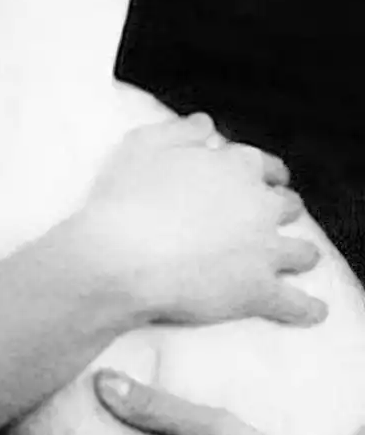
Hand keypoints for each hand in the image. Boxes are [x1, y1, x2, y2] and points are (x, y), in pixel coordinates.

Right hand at [74, 113, 324, 330]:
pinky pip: (298, 305)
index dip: (263, 174)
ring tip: (294, 260)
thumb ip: (180, 131)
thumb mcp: (142, 146)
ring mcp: (265, 250)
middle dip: (280, 210)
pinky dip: (308, 309)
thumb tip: (205, 124)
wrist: (121, 257)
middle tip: (264, 219)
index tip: (259, 181)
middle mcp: (260, 204)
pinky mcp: (260, 291)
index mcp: (236, 166)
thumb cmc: (125, 198)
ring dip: (299, 254)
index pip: (265, 166)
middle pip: (288, 205)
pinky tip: (313, 310)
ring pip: (303, 252)